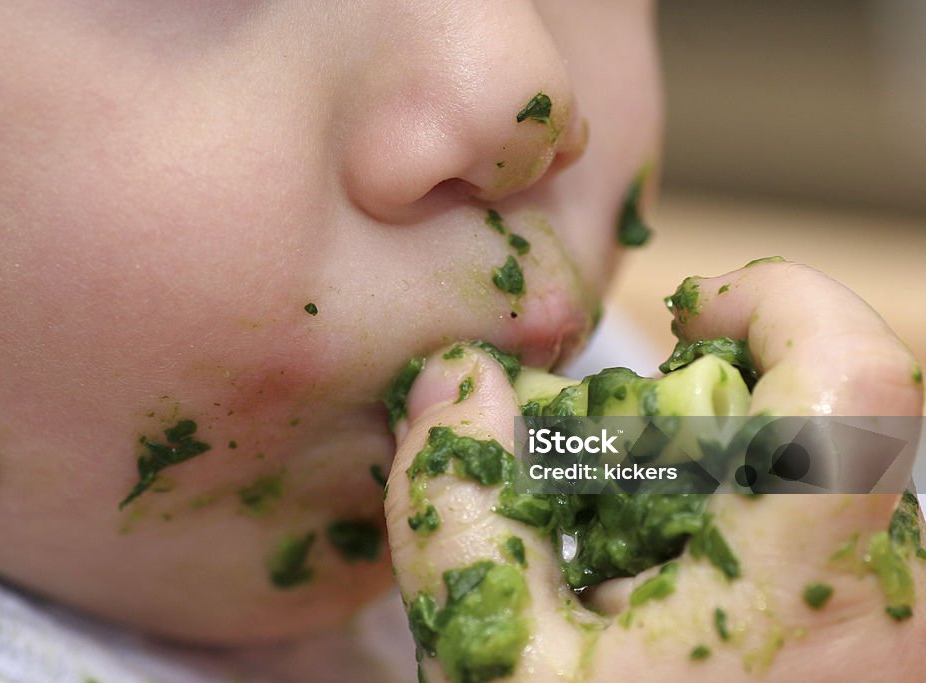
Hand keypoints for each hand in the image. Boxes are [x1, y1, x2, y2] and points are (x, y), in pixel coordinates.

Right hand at [385, 261, 924, 681]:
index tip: (691, 313)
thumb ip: (461, 509)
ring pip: (847, 478)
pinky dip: (767, 529)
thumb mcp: (503, 670)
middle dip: (731, 400)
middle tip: (641, 459)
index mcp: (807, 587)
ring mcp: (905, 631)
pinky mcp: (894, 653)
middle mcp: (892, 599)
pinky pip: (851, 541)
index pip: (860, 373)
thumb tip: (452, 380)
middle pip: (845, 415)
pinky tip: (687, 597)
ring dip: (746, 472)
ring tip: (654, 549)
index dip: (780, 300)